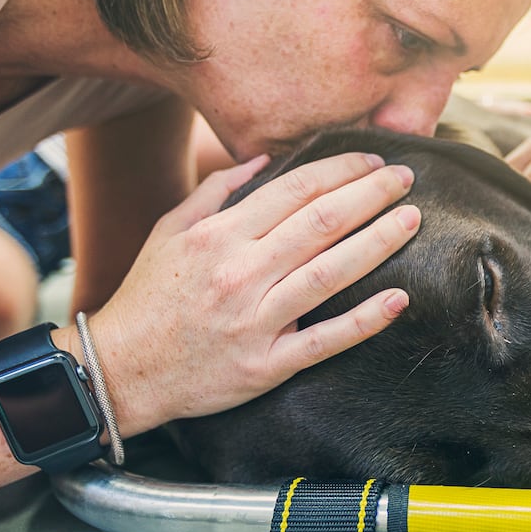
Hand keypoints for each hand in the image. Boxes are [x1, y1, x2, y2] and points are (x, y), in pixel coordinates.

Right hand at [84, 152, 419, 431]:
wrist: (119, 372)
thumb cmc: (149, 296)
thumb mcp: (169, 231)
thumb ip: (216, 191)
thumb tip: (264, 159)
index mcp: (219, 237)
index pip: (295, 191)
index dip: (341, 171)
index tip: (373, 162)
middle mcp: (240, 274)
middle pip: (321, 224)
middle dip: (370, 196)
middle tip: (406, 178)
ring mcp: (255, 322)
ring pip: (329, 274)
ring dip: (377, 243)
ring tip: (411, 220)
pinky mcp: (266, 366)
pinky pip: (324, 340)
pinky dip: (364, 320)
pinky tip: (398, 298)